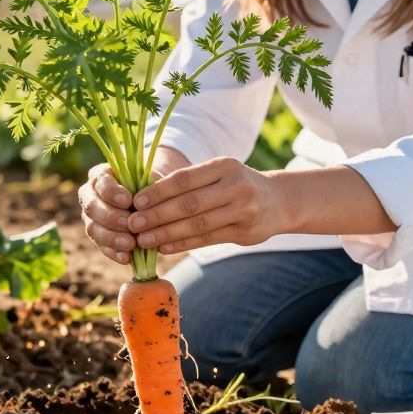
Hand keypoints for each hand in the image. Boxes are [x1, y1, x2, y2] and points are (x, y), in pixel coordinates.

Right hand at [78, 148, 192, 264]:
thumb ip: (146, 185)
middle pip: (92, 207)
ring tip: (130, 244)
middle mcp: (90, 196)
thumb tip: (147, 194)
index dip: (111, 192)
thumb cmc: (149, 185)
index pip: (100, 182)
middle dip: (111, 217)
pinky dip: (113, 252)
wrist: (149, 199)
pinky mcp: (98, 236)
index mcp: (101, 176)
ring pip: (93, 228)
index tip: (128, 200)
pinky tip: (126, 258)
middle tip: (130, 224)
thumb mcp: (150, 179)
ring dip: (111, 238)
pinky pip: (101, 246)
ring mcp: (91, 217)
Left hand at [128, 156, 282, 253]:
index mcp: (224, 166)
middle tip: (133, 224)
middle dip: (157, 215)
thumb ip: (189, 182)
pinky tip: (164, 247)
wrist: (279, 201)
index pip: (184, 179)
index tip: (135, 201)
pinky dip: (183, 243)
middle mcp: (236, 186)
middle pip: (189, 204)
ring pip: (197, 225)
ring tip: (143, 240)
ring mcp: (243, 210)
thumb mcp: (219, 173)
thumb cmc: (236, 184)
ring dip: (166, 234)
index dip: (158, 191)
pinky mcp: (245, 232)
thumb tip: (145, 196)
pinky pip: (207, 239)